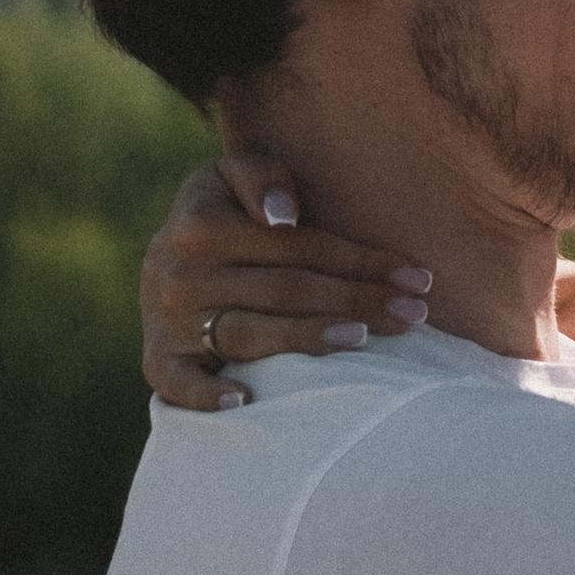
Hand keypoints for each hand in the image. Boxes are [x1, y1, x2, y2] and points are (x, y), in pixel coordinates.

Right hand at [140, 154, 431, 409]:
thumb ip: (260, 176)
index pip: (299, 247)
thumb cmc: (221, 213)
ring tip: (363, 338)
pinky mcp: (157, 359)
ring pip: (249, 333)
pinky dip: (206, 394)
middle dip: (357, 300)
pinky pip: (176, 383)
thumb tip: (283, 218)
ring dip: (308, 337)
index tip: (417, 278)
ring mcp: (167, 320)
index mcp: (202, 224)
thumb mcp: (231, 176)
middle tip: (414, 315)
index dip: (361, 260)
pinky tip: (246, 399)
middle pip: (286, 290)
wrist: (163, 259)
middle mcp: (181, 273)